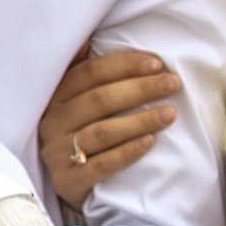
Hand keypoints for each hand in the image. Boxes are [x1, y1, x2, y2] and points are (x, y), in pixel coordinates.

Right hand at [38, 45, 179, 205]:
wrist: (70, 186)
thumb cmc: (81, 134)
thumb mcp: (76, 102)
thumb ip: (81, 72)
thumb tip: (86, 39)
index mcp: (56, 97)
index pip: (90, 73)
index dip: (125, 65)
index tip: (158, 64)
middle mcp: (52, 122)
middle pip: (99, 100)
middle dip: (140, 89)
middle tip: (172, 84)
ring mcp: (57, 153)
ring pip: (101, 132)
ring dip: (139, 120)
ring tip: (170, 114)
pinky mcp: (67, 182)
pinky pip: (101, 165)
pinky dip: (127, 153)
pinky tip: (150, 142)